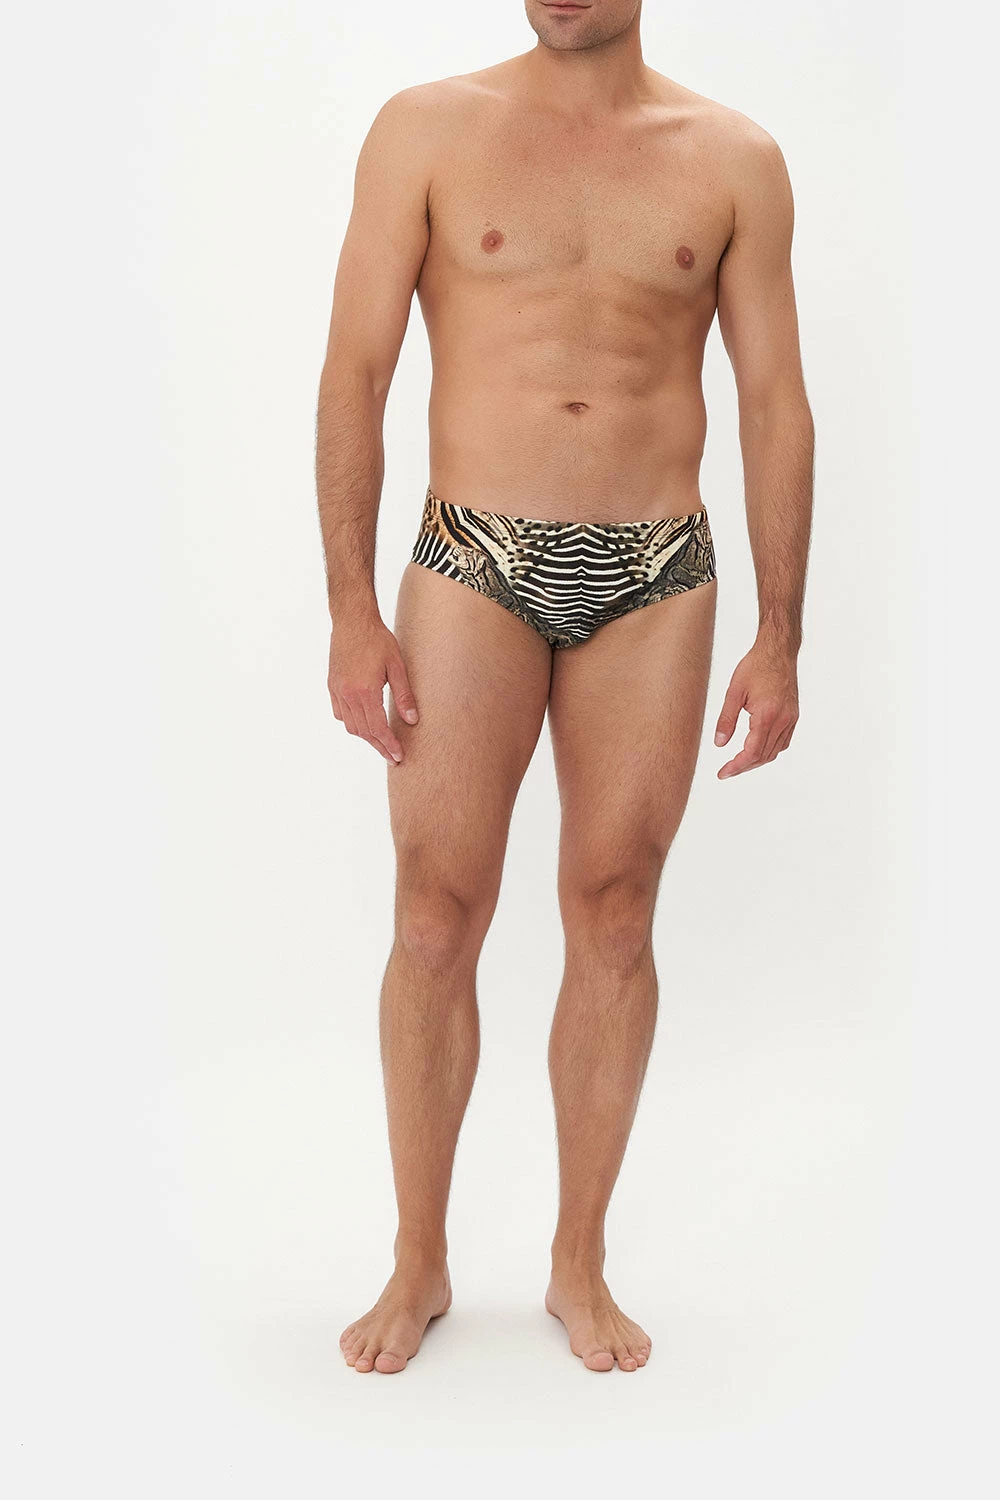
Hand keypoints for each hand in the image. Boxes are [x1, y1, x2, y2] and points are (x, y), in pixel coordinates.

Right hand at [328, 614, 418, 765]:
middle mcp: (348, 695)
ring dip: (366, 736)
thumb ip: (404, 695)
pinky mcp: (332, 685)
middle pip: (363, 731)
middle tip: (392, 757)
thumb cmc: (377, 639)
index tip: (398, 756)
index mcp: (365, 691)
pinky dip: (352, 722)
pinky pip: (340, 713)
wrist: (352, 621)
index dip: (389, 745)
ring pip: (351, 725)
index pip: (378, 728)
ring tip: (381, 742)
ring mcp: (337, 691)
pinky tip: (364, 723)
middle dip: (379, 746)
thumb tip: (412, 720)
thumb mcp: (397, 666)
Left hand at [714, 641, 798, 778]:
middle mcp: (783, 720)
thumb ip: (726, 720)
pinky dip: (769, 750)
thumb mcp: (734, 692)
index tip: (722, 773)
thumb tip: (719, 744)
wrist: (778, 651)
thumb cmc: (755, 666)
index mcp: (767, 715)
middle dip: (744, 766)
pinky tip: (756, 748)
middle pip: (763, 756)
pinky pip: (782, 742)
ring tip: (738, 763)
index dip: (736, 766)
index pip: (752, 752)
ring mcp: (791, 719)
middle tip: (726, 770)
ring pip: (774, 752)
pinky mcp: (793, 716)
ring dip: (756, 760)